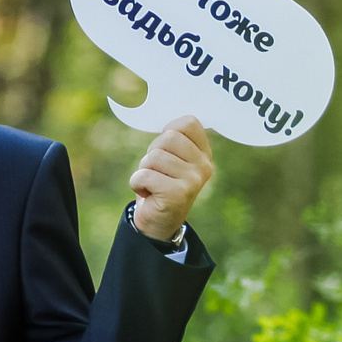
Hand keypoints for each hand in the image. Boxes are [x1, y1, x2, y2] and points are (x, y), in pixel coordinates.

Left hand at [130, 116, 213, 242]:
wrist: (157, 223)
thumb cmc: (160, 185)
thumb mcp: (170, 159)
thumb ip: (172, 141)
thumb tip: (163, 119)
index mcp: (204, 154)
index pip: (189, 123)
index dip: (169, 130)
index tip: (165, 149)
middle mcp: (204, 166)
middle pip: (168, 137)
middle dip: (153, 153)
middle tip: (157, 172)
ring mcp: (193, 180)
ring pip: (154, 156)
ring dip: (144, 169)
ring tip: (152, 184)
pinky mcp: (177, 194)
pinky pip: (145, 174)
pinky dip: (136, 182)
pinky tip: (146, 194)